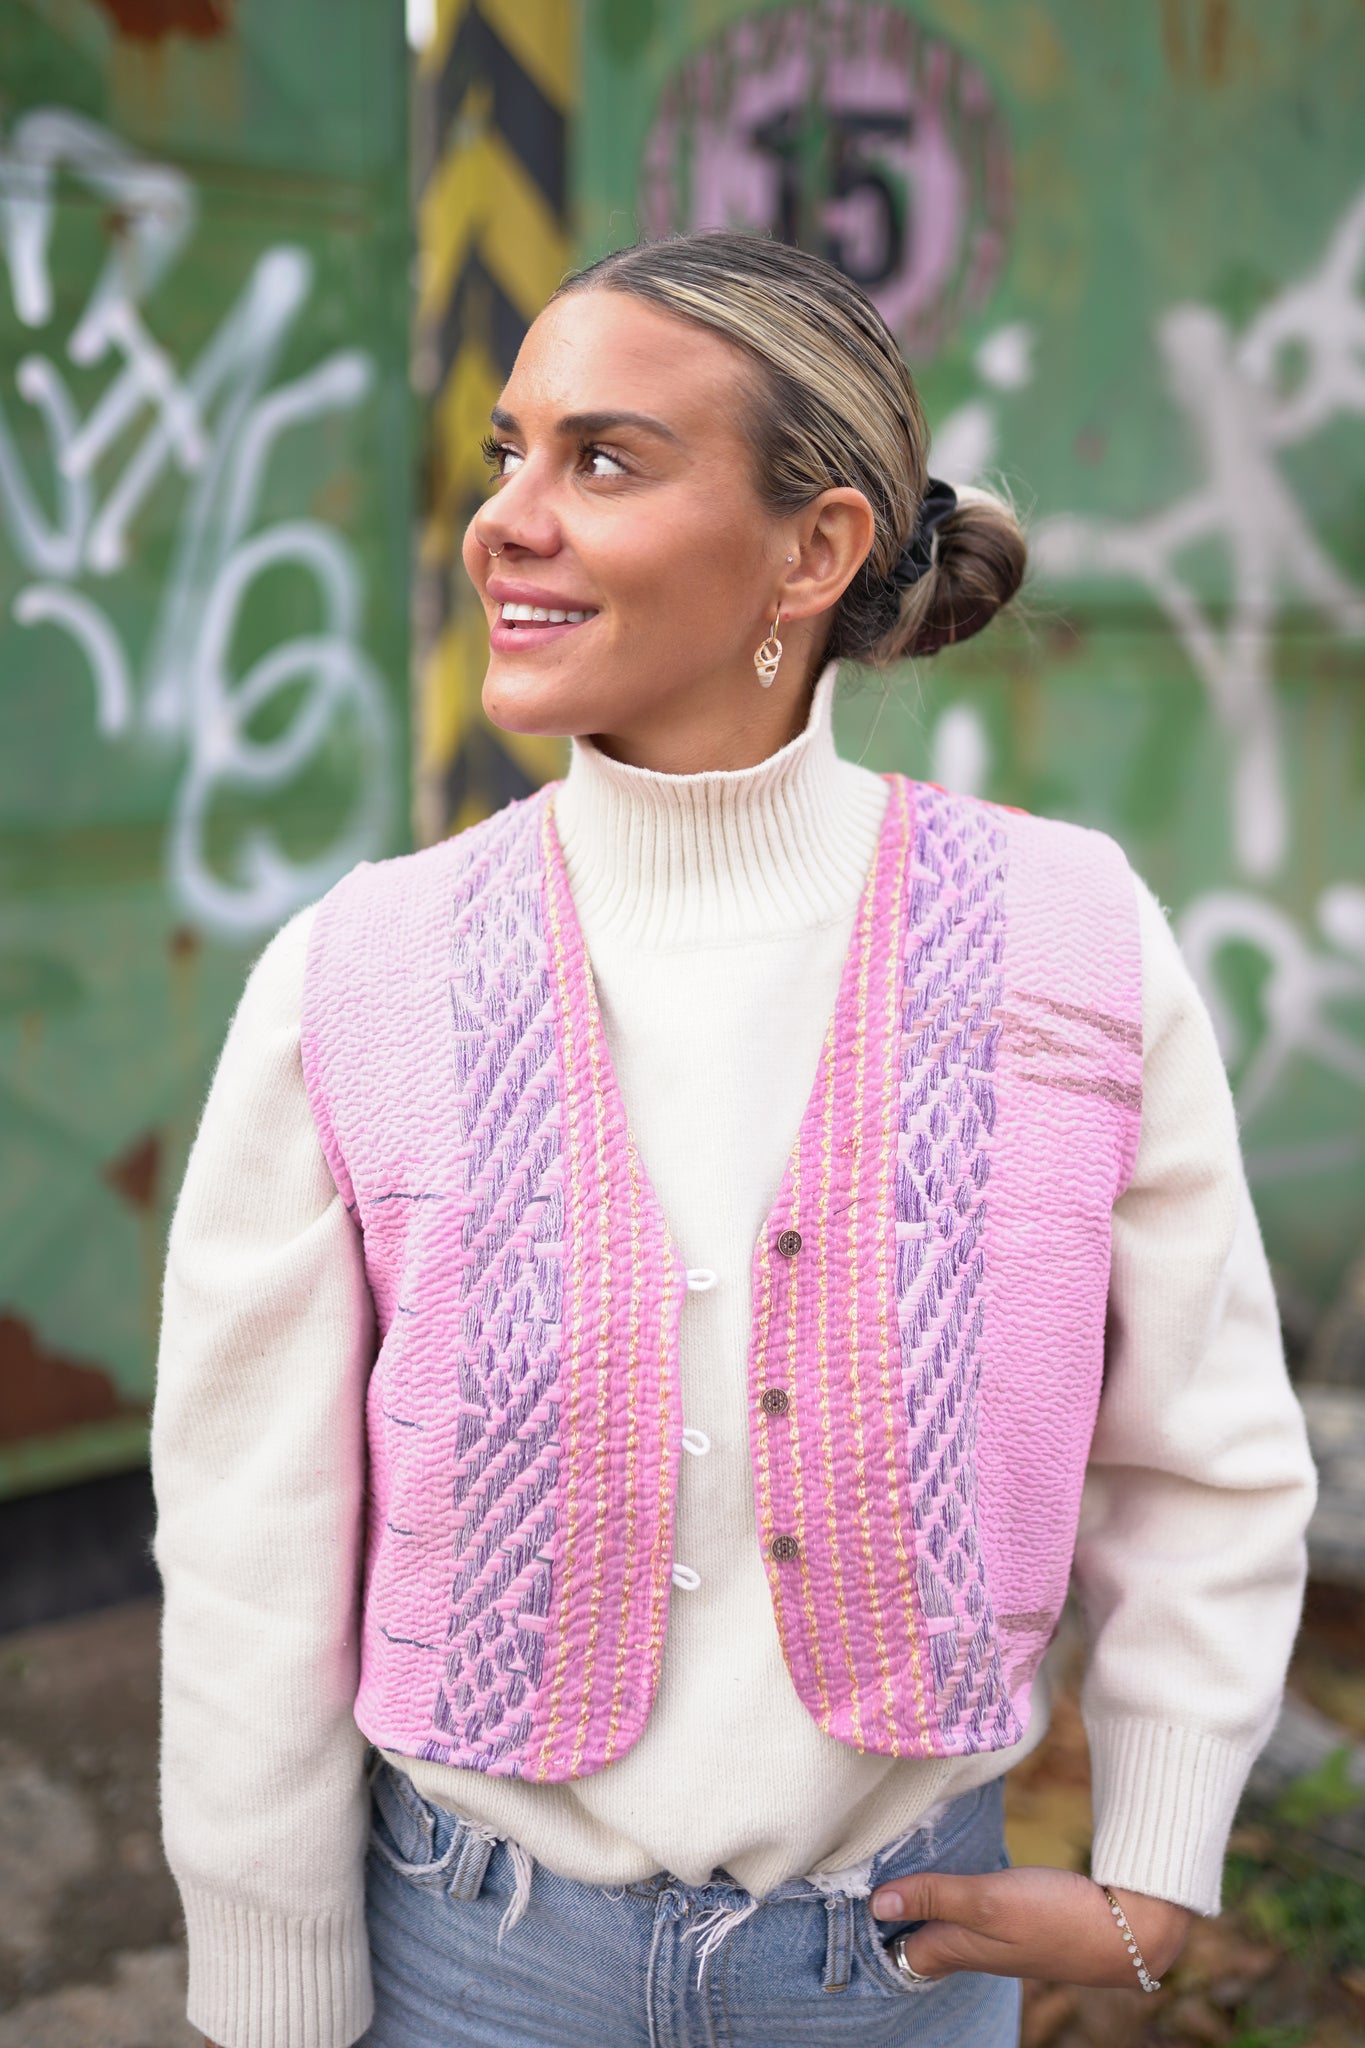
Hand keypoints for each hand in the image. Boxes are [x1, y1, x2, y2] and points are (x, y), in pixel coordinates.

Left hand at [870, 1865, 1192, 1985]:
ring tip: (893, 1870)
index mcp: (956, 1949)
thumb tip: (877, 1903)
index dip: (870, 1928)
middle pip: (916, 1940)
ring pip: (943, 1926)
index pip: (896, 1950)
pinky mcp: (1017, 1923)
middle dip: (890, 1915)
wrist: (1126, 1930)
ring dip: (920, 1904)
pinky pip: (969, 1915)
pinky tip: (948, 1877)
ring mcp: (995, 1939)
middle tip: (859, 1877)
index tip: (841, 1895)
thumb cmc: (1055, 1916)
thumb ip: (935, 1898)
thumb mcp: (988, 1901)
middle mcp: (971, 1950)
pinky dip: (950, 1898)